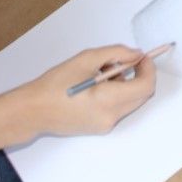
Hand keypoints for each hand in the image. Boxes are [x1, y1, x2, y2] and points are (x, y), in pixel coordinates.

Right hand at [8, 45, 157, 138]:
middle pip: (141, 96)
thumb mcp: (86, 59)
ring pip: (130, 102)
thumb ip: (116, 53)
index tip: (142, 57)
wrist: (34, 110)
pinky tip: (96, 85)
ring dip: (125, 85)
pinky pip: (117, 109)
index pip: (145, 86)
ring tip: (101, 72)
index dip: (148, 68)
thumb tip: (135, 54)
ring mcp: (105, 125)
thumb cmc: (55, 84)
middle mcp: (111, 117)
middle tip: (125, 60)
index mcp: (109, 100)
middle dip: (138, 76)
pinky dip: (116, 94)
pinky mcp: (99, 128)